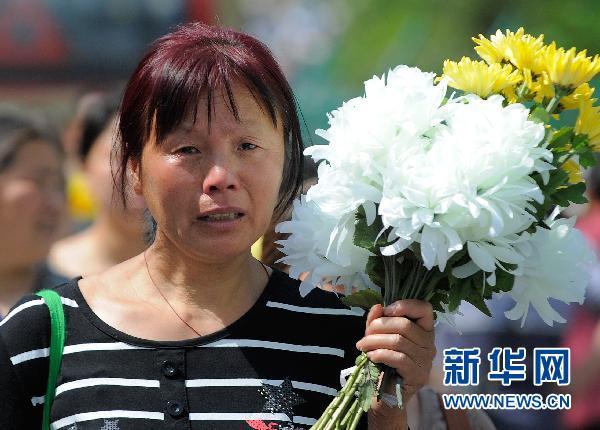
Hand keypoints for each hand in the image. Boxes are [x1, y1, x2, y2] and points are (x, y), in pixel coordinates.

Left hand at [356, 300, 434, 427]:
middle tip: (365, 335)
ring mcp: (425, 360)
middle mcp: (429, 343)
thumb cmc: (384, 361)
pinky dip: (380, 354)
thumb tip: (377, 307)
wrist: (384, 394)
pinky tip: (371, 356)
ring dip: (374, 341)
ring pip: (398, 341)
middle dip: (379, 326)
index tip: (386, 311)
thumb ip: (378, 321)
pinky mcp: (417, 375)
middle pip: (404, 325)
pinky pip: (398, 358)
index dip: (404, 305)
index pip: (424, 308)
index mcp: (423, 329)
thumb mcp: (379, 336)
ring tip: (363, 346)